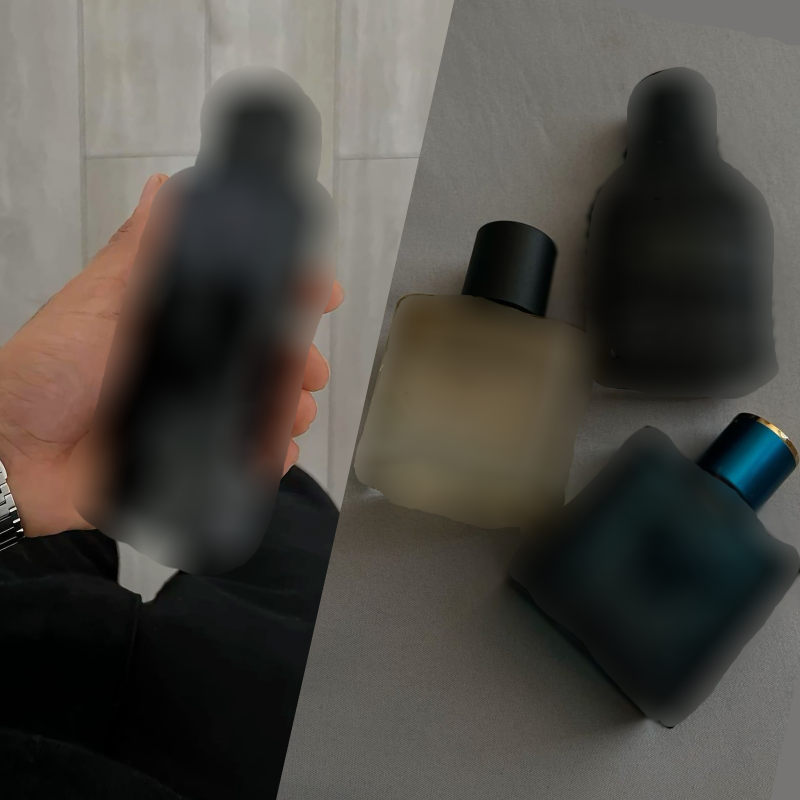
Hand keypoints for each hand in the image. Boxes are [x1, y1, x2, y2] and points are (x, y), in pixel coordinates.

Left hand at [0, 173, 342, 538]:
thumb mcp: (98, 301)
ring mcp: (198, 412)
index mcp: (181, 321)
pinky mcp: (195, 458)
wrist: (13, 452)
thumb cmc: (47, 371)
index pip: (251, 300)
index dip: (293, 292)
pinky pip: (248, 460)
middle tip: (304, 368)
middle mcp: (195, 365)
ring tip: (287, 414)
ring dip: (291, 409)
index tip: (320, 291)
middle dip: (301, 359)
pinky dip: (271, 457)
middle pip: (272, 357)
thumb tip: (165, 188)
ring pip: (269, 408)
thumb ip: (139, 250)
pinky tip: (274, 451)